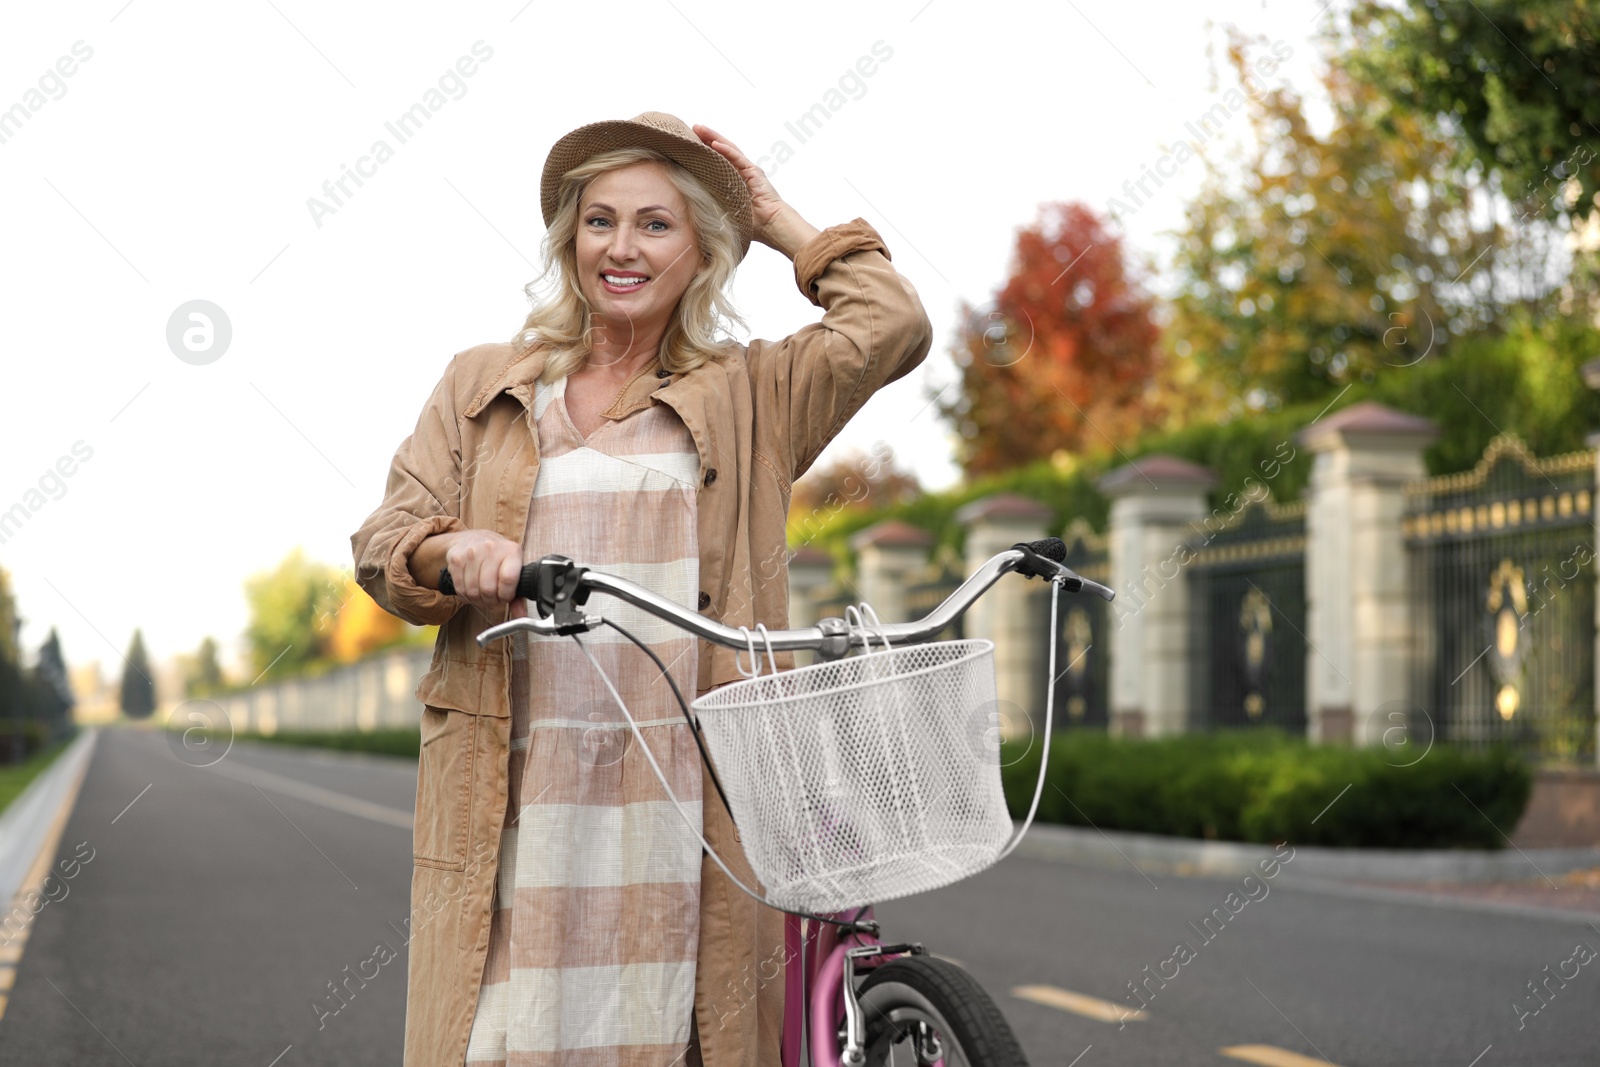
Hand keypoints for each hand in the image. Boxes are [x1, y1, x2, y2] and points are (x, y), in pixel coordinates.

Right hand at [439, 529, 524, 617]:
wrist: (473, 539)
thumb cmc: (497, 557)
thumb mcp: (513, 568)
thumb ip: (519, 594)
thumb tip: (521, 615)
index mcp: (511, 551)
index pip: (508, 580)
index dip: (505, 595)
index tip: (505, 597)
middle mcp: (491, 548)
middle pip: (488, 589)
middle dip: (491, 600)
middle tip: (493, 597)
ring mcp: (472, 553)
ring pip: (473, 591)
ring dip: (478, 600)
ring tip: (483, 594)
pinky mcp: (456, 559)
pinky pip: (460, 589)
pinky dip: (466, 596)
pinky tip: (472, 589)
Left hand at [693, 124, 818, 256]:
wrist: (772, 226)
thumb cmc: (753, 224)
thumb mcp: (727, 210)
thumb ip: (715, 204)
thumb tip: (693, 206)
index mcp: (735, 180)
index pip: (718, 161)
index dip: (704, 151)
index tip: (689, 144)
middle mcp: (742, 172)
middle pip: (722, 151)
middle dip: (707, 138)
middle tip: (692, 128)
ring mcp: (748, 170)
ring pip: (728, 149)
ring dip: (713, 138)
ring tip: (699, 128)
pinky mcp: (753, 172)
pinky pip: (737, 158)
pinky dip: (725, 150)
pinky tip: (713, 143)